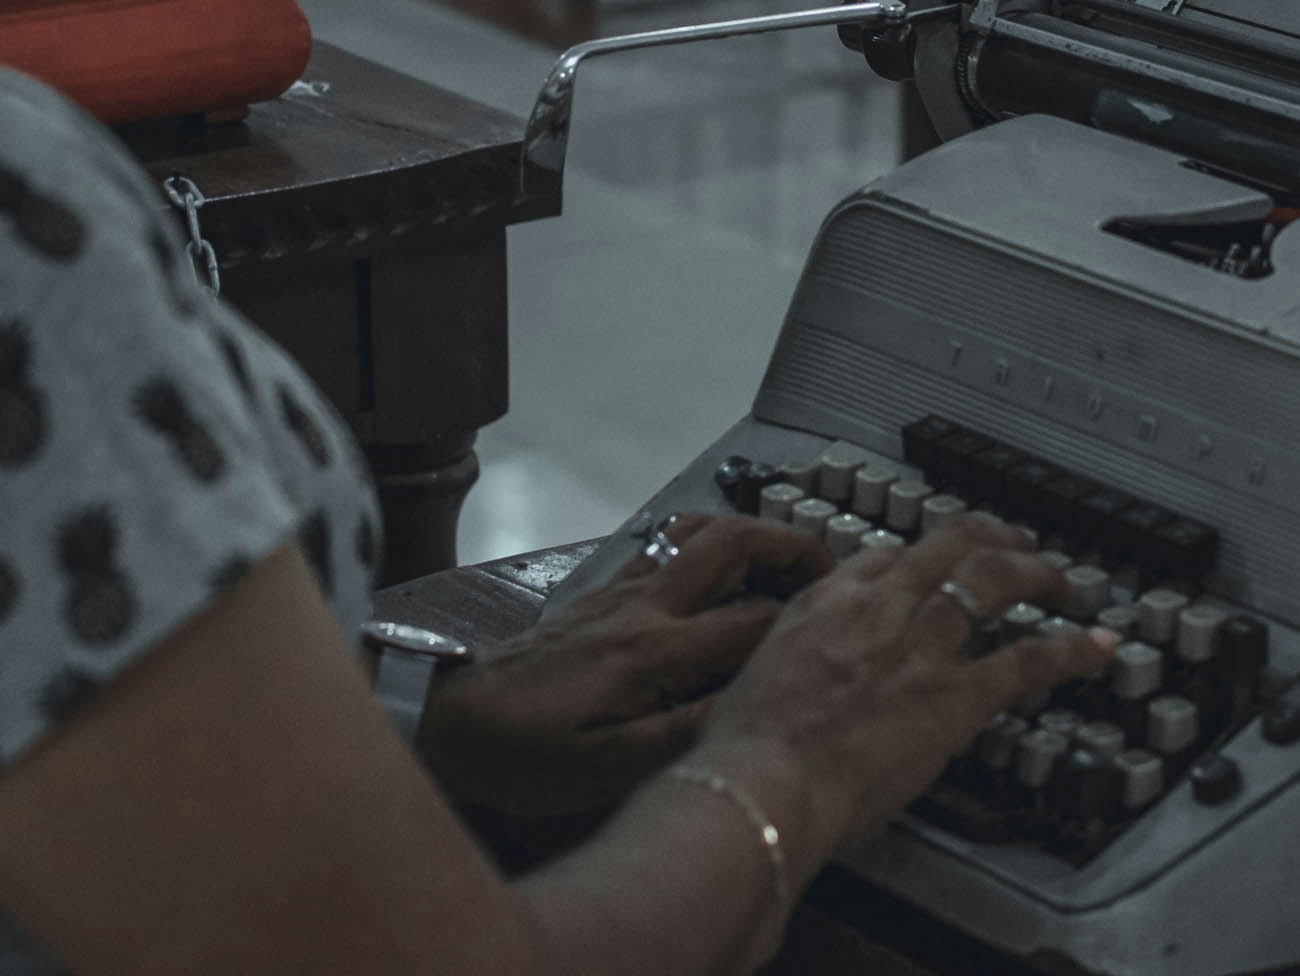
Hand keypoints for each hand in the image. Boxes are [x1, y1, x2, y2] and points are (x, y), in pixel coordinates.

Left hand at [415, 515, 834, 819]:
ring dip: (750, 534)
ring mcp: (621, 592)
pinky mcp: (601, 592)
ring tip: (786, 559)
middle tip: (832, 568)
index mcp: (655, 652)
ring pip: (698, 533)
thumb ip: (685, 732)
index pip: (754, 622)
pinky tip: (717, 567)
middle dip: (790, 546)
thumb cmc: (530, 756)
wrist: (453, 722)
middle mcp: (644, 606)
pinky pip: (664, 546)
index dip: (807, 623)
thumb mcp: (610, 767)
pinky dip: (704, 543)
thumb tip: (754, 706)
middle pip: (732, 543)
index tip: (846, 628)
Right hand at [689, 515, 1115, 856]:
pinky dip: (1071, 650)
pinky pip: (1028, 661)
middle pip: (950, 544)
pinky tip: (1098, 647)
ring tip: (1064, 578)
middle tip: (1016, 543)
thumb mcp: (756, 678)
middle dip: (991, 536)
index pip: (886, 557)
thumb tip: (800, 680)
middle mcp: (882, 608)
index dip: (921, 558)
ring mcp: (923, 646)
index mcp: (827, 602)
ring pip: (996, 579)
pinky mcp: (956, 695)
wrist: (763, 781)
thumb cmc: (747, 749)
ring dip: (1039, 573)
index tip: (935, 568)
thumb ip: (790, 663)